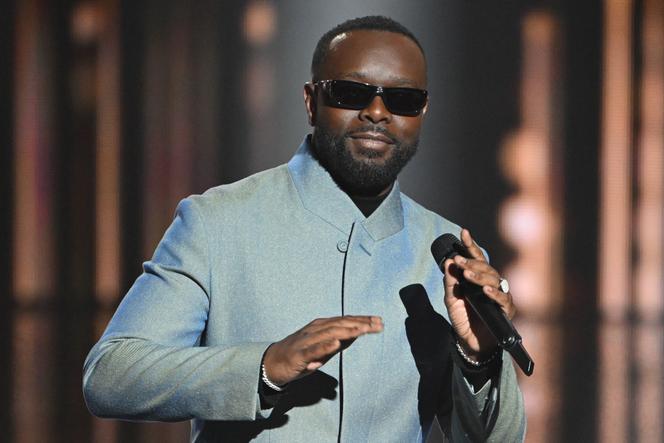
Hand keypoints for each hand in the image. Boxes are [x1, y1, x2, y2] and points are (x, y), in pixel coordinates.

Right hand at [262, 315, 383, 385]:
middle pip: (341, 324)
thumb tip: (356, 336)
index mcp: (321, 326)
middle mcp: (315, 329)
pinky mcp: (299, 354)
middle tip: (378, 324)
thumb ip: (338, 342)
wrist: (272, 363)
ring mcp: (306, 341)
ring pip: (330, 333)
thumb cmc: (300, 355)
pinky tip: (337, 343)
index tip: (379, 321)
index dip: (362, 320)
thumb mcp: (322, 348)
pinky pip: (314, 349)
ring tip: (364, 329)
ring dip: (348, 331)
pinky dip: (325, 345)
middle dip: (361, 324)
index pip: (345, 321)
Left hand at [443, 229, 515, 359]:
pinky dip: (494, 293)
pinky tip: (485, 290)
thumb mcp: (452, 299)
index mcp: (479, 279)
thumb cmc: (463, 319)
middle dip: (471, 262)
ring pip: (495, 279)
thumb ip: (450, 282)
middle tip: (458, 260)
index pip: (476, 259)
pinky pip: (503, 299)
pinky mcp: (506, 310)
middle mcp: (493, 284)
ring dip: (480, 275)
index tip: (463, 233)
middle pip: (486, 267)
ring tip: (467, 273)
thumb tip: (449, 262)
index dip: (471, 246)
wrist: (470, 343)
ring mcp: (501, 296)